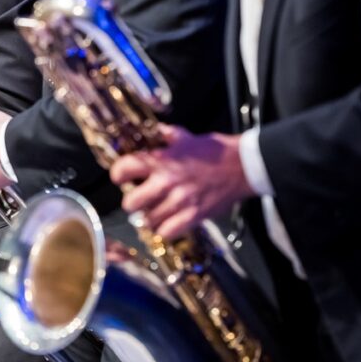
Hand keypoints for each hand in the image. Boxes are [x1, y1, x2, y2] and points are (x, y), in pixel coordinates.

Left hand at [111, 125, 254, 240]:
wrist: (242, 166)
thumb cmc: (212, 151)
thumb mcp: (185, 137)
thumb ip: (165, 135)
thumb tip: (151, 130)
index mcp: (161, 159)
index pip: (124, 169)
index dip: (118, 175)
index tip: (121, 177)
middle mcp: (167, 181)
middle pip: (131, 203)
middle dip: (131, 202)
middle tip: (138, 199)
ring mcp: (180, 200)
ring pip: (148, 220)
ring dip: (149, 217)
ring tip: (155, 211)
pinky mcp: (194, 215)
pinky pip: (168, 231)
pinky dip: (165, 229)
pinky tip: (167, 222)